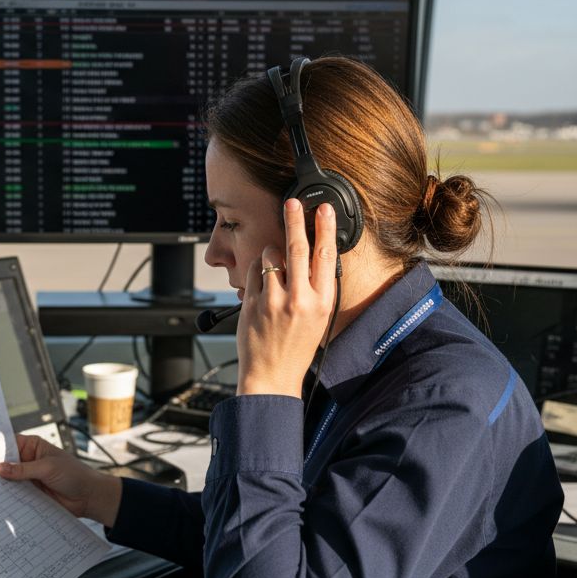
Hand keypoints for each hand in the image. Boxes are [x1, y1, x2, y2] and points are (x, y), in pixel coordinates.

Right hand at [0, 434, 122, 527]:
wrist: (89, 497)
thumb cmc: (74, 475)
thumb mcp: (47, 468)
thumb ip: (23, 469)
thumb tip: (0, 467)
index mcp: (33, 447)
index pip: (9, 444)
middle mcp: (28, 461)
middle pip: (6, 463)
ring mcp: (28, 478)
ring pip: (9, 480)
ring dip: (0, 485)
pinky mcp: (30, 494)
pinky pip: (15, 494)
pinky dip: (7, 497)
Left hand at [236, 200, 338, 396]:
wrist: (271, 376)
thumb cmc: (297, 347)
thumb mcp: (319, 319)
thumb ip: (316, 288)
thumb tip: (315, 254)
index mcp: (321, 304)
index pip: (325, 257)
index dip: (325, 228)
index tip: (324, 209)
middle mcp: (299, 301)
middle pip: (297, 248)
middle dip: (294, 219)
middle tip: (292, 201)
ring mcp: (273, 302)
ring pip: (271, 256)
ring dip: (271, 252)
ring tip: (275, 268)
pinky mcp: (251, 304)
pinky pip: (253, 271)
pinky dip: (257, 270)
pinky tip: (262, 284)